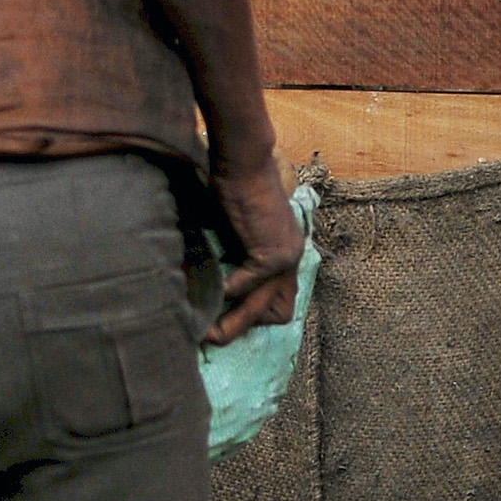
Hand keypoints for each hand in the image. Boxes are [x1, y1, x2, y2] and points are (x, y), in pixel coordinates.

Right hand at [204, 160, 302, 345]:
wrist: (243, 163)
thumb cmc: (234, 188)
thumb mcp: (238, 231)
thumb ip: (236, 257)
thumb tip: (214, 287)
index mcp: (288, 254)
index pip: (282, 303)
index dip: (256, 314)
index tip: (226, 314)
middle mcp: (294, 258)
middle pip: (279, 313)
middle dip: (243, 328)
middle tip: (212, 337)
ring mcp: (287, 257)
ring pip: (262, 307)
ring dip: (232, 321)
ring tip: (206, 331)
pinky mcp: (273, 254)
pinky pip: (247, 285)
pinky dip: (228, 291)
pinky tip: (212, 290)